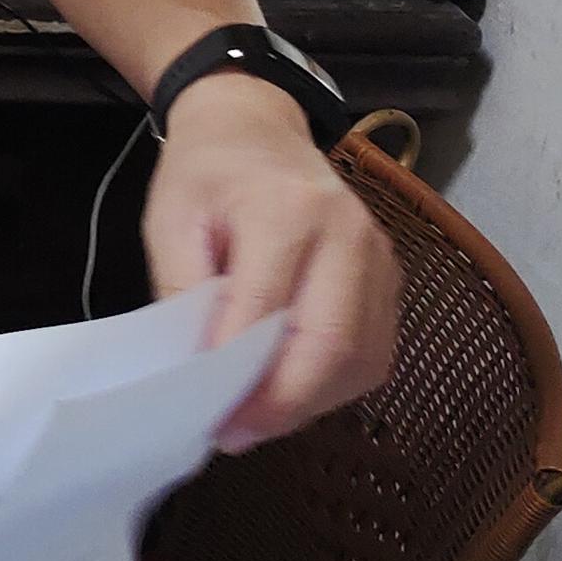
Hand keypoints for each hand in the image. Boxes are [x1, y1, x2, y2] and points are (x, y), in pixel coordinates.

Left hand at [143, 76, 399, 448]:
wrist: (256, 125)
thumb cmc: (205, 172)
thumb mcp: (170, 221)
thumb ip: (183, 292)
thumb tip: (198, 372)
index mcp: (287, 210)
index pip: (267, 310)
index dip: (238, 373)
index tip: (207, 416)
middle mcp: (348, 235)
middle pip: (332, 344)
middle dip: (283, 404)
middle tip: (236, 435)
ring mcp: (381, 257)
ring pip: (362, 358)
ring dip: (311, 401)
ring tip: (256, 420)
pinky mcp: (391, 279)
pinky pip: (374, 350)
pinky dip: (334, 384)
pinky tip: (290, 392)